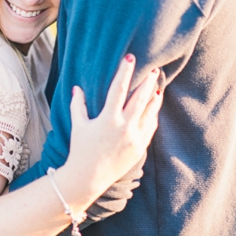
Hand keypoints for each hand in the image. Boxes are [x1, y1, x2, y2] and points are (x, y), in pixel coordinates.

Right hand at [67, 55, 162, 192]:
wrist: (88, 177)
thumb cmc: (80, 149)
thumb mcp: (78, 125)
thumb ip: (78, 105)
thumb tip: (77, 88)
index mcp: (108, 119)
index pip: (119, 89)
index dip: (125, 71)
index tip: (130, 58)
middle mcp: (124, 127)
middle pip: (140, 98)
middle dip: (148, 82)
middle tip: (154, 69)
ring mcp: (134, 138)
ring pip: (149, 112)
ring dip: (155, 98)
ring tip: (158, 86)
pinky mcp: (139, 147)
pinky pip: (150, 127)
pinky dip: (153, 116)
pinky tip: (154, 107)